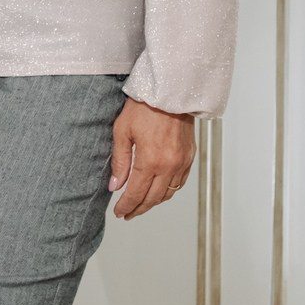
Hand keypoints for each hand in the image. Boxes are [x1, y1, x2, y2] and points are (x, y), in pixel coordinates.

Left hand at [110, 99, 194, 220]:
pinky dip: (169, 190)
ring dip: (154, 202)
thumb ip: (120, 162)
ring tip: (141, 204)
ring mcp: (182, 162)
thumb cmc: (145, 106)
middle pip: (153, 198)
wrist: (171, 91)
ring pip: (168, 193)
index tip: (119, 212)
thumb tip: (115, 186)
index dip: (126, 206)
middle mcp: (169, 165)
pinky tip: (159, 190)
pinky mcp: (190, 156)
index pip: (136, 193)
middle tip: (128, 213)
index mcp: (150, 160)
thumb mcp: (123, 131)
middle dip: (139, 209)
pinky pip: (180, 182)